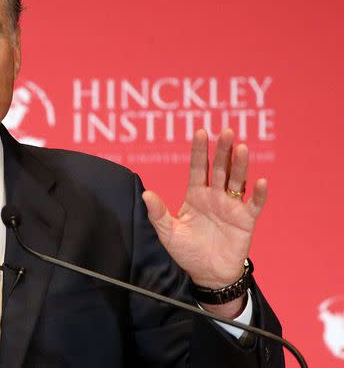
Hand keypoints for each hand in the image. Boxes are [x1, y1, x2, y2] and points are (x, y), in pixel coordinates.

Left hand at [141, 129, 265, 315]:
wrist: (207, 274)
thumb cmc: (186, 252)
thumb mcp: (168, 232)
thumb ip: (157, 213)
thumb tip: (146, 194)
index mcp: (196, 195)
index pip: (199, 168)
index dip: (200, 151)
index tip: (201, 132)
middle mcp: (215, 196)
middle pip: (221, 169)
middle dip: (223, 150)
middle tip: (226, 131)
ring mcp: (232, 206)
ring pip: (238, 181)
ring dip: (240, 165)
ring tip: (242, 148)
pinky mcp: (246, 220)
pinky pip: (254, 204)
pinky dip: (258, 194)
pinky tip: (259, 182)